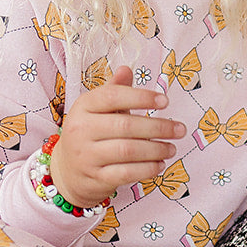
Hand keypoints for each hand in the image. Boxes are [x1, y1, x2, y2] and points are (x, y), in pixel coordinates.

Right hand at [51, 66, 185, 209]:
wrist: (67, 172)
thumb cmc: (89, 134)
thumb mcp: (96, 109)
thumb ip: (114, 90)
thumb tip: (126, 69)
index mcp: (83, 107)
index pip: (113, 96)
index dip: (141, 97)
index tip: (165, 101)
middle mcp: (81, 129)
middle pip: (125, 125)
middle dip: (158, 127)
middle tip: (180, 129)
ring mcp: (87, 155)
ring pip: (128, 150)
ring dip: (156, 149)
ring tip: (171, 147)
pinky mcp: (96, 177)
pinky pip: (127, 173)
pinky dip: (147, 169)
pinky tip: (159, 164)